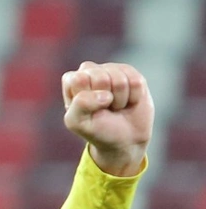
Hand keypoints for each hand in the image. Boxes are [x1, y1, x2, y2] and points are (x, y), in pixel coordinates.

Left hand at [62, 60, 152, 177]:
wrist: (123, 138)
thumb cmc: (96, 129)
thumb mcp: (77, 123)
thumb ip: (79, 105)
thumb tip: (105, 94)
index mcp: (72, 81)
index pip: (79, 79)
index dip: (87, 98)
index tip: (88, 110)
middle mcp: (92, 71)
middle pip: (101, 78)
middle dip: (105, 99)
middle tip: (104, 109)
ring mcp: (113, 69)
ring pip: (120, 80)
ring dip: (120, 100)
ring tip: (115, 106)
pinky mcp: (132, 73)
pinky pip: (136, 82)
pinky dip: (133, 97)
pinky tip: (128, 102)